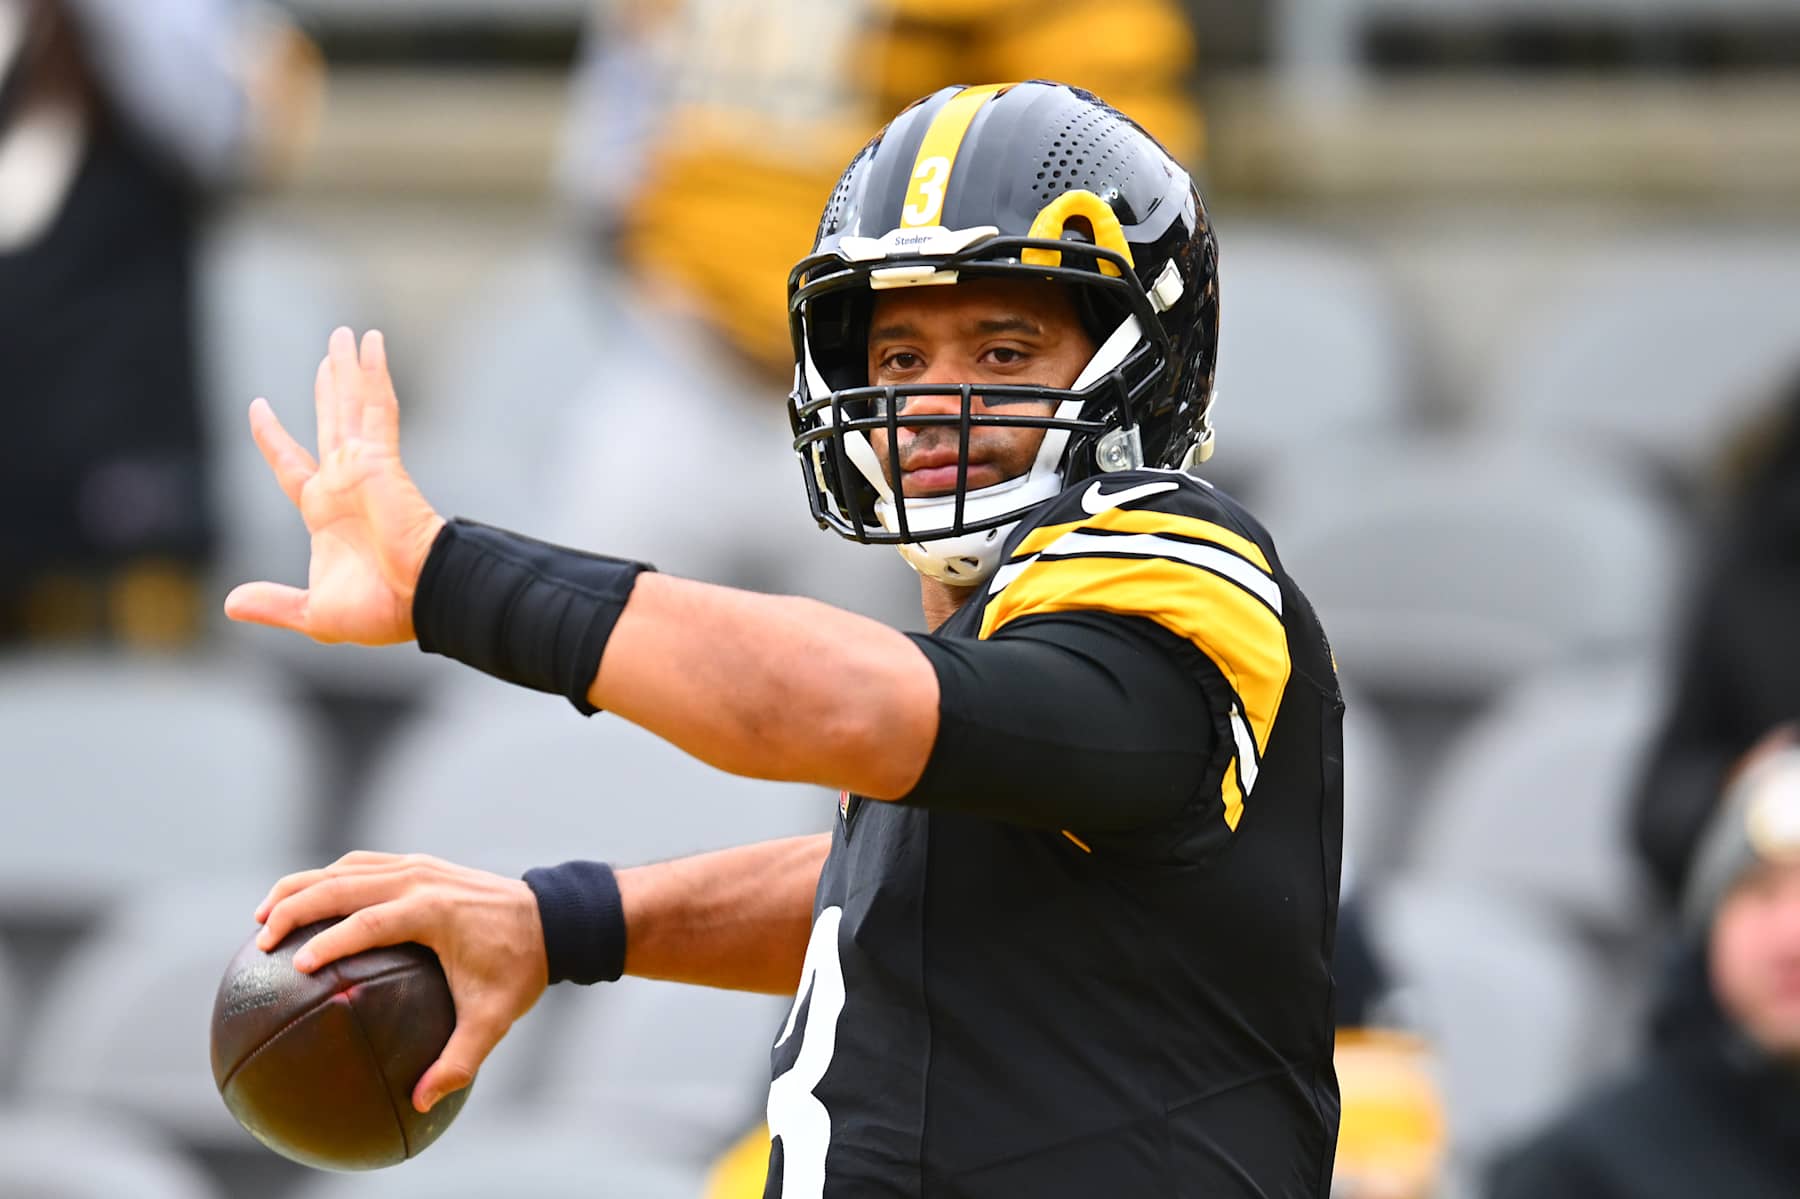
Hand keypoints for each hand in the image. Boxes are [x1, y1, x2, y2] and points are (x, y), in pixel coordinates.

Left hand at [224, 327, 445, 643]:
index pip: (291, 465)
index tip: (259, 407)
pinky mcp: (382, 460)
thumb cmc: (379, 611)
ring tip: (347, 334)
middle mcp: (344, 484)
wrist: (420, 599)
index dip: (273, 438)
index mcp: (326, 515)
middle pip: (331, 422)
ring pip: (353, 407)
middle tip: (332, 351)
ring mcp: (364, 469)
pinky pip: (377, 409)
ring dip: (349, 370)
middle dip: (331, 387)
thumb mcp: (314, 612)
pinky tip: (372, 346)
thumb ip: (275, 603)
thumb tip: (231, 605)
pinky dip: (374, 377)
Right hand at [254, 851, 549, 1112]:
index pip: (368, 921)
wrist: (551, 917)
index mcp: (433, 911)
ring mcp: (417, 865)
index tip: (295, 966)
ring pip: (345, 867)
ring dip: (301, 886)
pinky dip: (325, 878)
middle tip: (260, 940)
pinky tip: (303, 903)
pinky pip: (361, 864)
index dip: (329, 941)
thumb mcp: (495, 1019)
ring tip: (263, 915)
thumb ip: (459, 1060)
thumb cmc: (519, 969)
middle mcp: (420, 879)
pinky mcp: (417, 863)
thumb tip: (421, 1102)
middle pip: (342, 884)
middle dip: (295, 906)